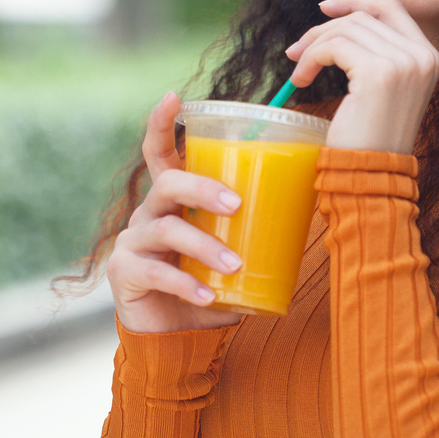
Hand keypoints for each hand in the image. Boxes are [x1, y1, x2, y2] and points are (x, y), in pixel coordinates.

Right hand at [106, 91, 244, 333]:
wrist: (177, 340)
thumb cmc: (210, 287)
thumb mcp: (232, 252)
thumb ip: (255, 230)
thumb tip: (314, 203)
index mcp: (172, 201)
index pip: (160, 153)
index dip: (162, 124)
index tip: (174, 97)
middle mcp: (148, 213)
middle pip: (169, 183)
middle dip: (203, 188)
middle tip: (237, 205)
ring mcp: (132, 241)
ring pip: (167, 228)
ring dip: (205, 246)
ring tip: (235, 266)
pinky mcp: (124, 273)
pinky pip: (156, 271)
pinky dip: (186, 283)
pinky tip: (208, 296)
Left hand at [285, 0, 438, 153]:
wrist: (373, 175)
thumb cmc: (371, 137)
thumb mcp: (382, 88)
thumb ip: (376, 53)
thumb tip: (338, 16)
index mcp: (429, 57)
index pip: (392, 7)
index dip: (358, 0)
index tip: (325, 8)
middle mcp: (422, 56)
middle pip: (363, 17)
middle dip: (324, 29)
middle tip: (296, 51)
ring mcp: (404, 63)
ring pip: (345, 29)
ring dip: (313, 47)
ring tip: (300, 72)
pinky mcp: (378, 73)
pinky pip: (333, 47)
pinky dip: (311, 59)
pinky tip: (301, 80)